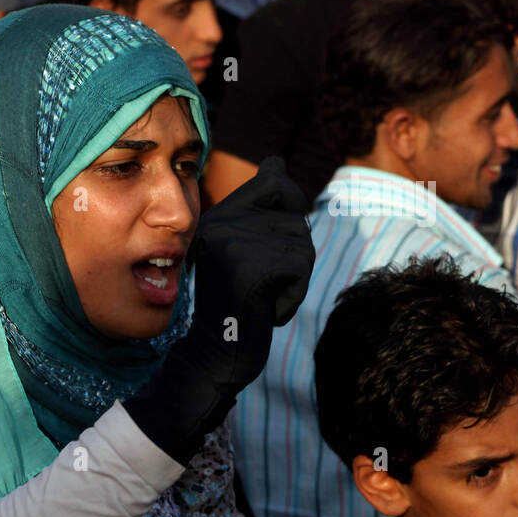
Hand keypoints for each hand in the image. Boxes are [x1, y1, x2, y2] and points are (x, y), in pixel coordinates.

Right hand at [121, 156, 314, 462]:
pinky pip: (301, 271)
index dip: (291, 199)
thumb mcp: (244, 250)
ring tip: (262, 298)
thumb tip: (277, 161)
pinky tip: (265, 311)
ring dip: (295, 281)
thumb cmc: (237, 306)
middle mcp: (222, 223)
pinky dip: (292, 297)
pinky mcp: (252, 268)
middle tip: (262, 285)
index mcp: (218, 217)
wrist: (214, 355)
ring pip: (303, 247)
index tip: (280, 226)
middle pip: (297, 222)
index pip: (274, 181)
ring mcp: (235, 243)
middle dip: (294, 258)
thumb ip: (262, 211)